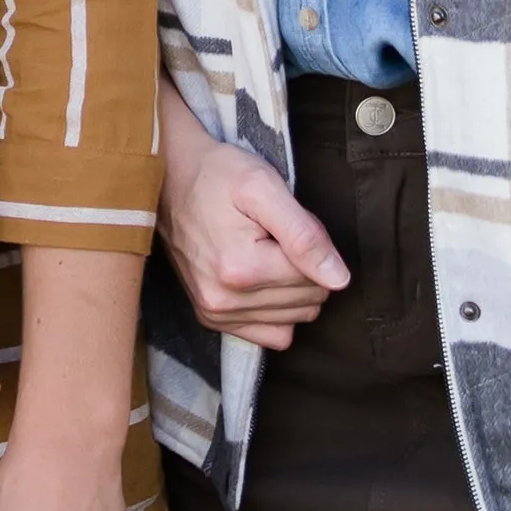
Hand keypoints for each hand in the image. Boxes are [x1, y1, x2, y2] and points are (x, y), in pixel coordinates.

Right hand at [159, 86, 346, 350]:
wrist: (169, 175)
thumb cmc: (218, 174)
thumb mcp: (263, 185)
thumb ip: (305, 234)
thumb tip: (340, 280)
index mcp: (241, 269)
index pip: (317, 278)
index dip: (311, 244)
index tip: (284, 220)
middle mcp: (226, 301)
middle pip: (308, 302)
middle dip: (303, 267)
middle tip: (274, 234)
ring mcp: (216, 314)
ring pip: (294, 319)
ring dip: (291, 288)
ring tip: (264, 251)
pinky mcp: (211, 320)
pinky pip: (272, 336)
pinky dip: (277, 312)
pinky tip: (262, 280)